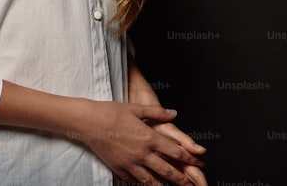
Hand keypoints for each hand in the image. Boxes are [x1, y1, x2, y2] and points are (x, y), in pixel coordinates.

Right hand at [74, 101, 203, 185]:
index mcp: (149, 137)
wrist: (89, 122)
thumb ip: (157, 112)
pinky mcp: (119, 168)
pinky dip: (142, 184)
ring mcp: (130, 163)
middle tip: (190, 184)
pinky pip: (134, 181)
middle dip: (181, 179)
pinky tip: (147, 184)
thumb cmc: (111, 112)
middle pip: (167, 170)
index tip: (197, 162)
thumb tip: (173, 113)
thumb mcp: (136, 108)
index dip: (189, 158)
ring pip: (152, 181)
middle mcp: (142, 153)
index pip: (175, 151)